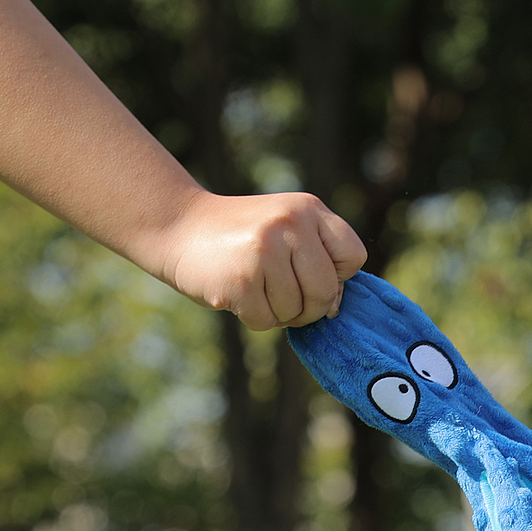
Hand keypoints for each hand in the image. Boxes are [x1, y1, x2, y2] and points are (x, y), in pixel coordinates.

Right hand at [160, 190, 367, 330]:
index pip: (353, 256)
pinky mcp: (241, 280)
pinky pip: (267, 322)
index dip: (337, 275)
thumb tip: (336, 308)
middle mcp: (289, 223)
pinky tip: (238, 292)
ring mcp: (264, 250)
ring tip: (255, 285)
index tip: (309, 270)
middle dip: (309, 305)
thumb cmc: (244, 239)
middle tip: (282, 291)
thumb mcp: (289, 231)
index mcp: (308, 208)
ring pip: (297, 311)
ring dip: (278, 311)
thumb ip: (320, 262)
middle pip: (327, 291)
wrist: (178, 227)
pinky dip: (254, 317)